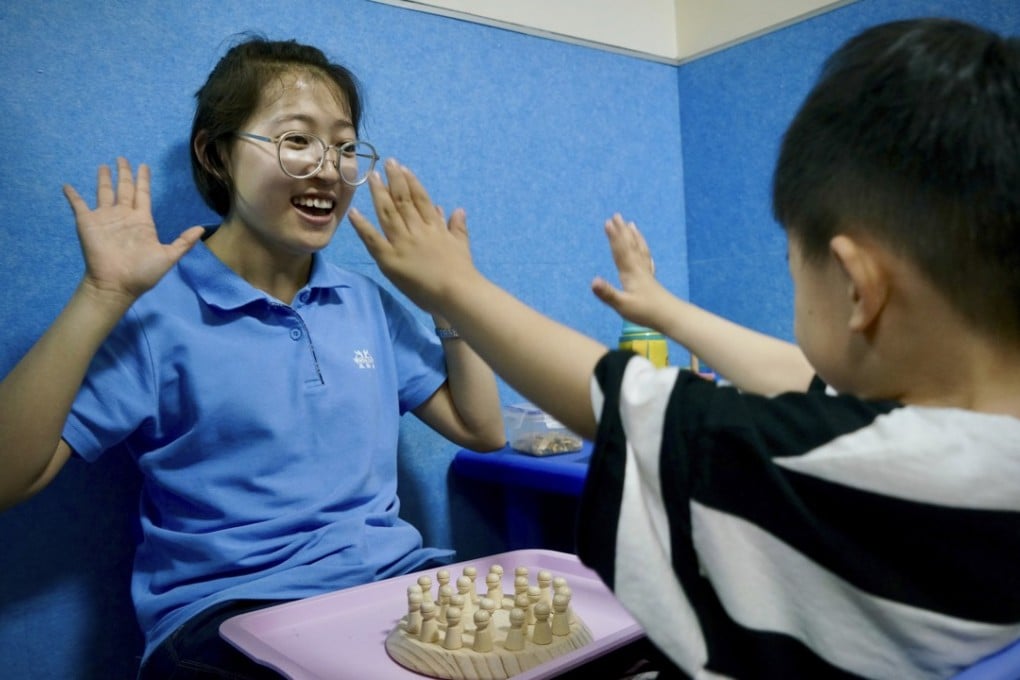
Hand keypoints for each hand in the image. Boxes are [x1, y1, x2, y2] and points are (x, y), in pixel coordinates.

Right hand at [63, 158, 203, 305]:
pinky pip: (78, 205)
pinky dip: (72, 195)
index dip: (143, 180)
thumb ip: (183, 241)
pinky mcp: (87, 223)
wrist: (117, 285)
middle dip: (125, 173)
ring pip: (104, 192)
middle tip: (123, 158)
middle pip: (125, 188)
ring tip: (104, 165)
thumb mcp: (168, 256)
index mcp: (142, 221)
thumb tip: (201, 229)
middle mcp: (123, 216)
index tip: (144, 165)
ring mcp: (105, 218)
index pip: (143, 194)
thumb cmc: (143, 272)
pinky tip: (67, 186)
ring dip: (104, 179)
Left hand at [348, 159, 477, 313]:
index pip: (421, 200)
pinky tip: (354, 212)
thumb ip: (458, 227)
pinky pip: (373, 240)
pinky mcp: (390, 260)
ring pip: (388, 213)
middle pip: (403, 201)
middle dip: (394, 180)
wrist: (457, 292)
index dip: (411, 182)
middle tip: (386, 163)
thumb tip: (457, 209)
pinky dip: (362, 225)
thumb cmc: (462, 272)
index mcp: (434, 227)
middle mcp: (417, 230)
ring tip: (371, 177)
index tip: (403, 168)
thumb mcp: (462, 245)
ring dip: (379, 194)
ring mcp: (402, 243)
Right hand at [590, 213, 670, 327]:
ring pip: (639, 250)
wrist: (670, 316)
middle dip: (622, 231)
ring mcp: (646, 273)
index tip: (608, 222)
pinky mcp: (651, 279)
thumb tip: (592, 281)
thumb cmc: (644, 312)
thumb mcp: (622, 305)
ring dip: (634, 236)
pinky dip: (644, 250)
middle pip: (629, 246)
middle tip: (617, 215)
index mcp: (630, 273)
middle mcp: (638, 268)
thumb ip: (607, 293)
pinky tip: (645, 250)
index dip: (614, 237)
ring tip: (632, 225)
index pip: (620, 251)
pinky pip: (647, 259)